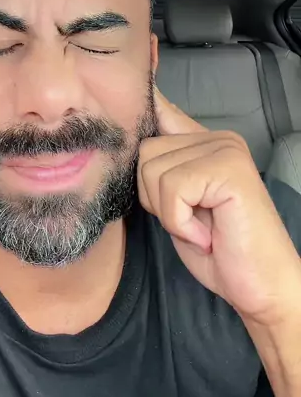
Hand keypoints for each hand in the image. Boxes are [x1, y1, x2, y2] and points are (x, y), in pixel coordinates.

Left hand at [137, 88, 300, 325]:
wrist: (262, 288)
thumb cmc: (219, 251)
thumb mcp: (178, 204)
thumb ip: (163, 168)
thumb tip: (134, 130)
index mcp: (206, 141)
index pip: (161, 108)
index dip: (141, 111)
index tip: (148, 120)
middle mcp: (218, 138)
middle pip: (145, 150)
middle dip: (153, 196)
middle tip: (189, 220)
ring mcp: (226, 150)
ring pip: (154, 170)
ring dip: (168, 213)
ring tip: (199, 227)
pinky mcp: (229, 169)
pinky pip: (173, 188)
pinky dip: (180, 223)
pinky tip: (206, 235)